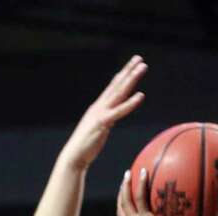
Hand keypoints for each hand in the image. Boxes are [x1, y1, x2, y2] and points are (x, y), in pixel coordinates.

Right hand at [60, 55, 146, 170]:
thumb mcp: (98, 129)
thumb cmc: (86, 145)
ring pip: (119, 92)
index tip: (131, 65)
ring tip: (142, 67)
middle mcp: (99, 106)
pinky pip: (120, 111)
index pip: (113, 87)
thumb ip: (105, 120)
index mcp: (98, 107)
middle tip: (139, 58)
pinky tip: (141, 95)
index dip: (122, 75)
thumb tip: (110, 118)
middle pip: (117, 85)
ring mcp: (101, 112)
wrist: (74, 156)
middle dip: (128, 70)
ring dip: (132, 78)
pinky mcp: (103, 122)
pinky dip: (131, 103)